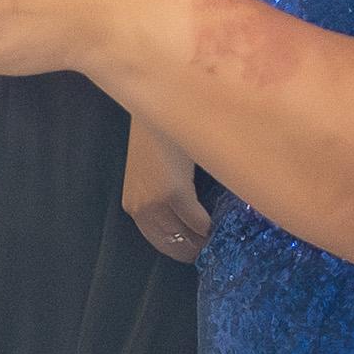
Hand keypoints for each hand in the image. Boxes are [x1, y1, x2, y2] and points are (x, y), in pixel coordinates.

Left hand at [124, 126, 209, 261]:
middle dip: (193, 250)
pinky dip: (208, 225)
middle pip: (172, 245)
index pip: (161, 241)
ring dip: (202, 241)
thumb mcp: (157, 170)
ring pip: (184, 237)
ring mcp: (156, 202)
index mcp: (135, 205)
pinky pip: (196, 221)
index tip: (201, 248)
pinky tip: (218, 223)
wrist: (157, 104)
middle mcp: (142, 208)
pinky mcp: (173, 192)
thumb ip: (169, 193)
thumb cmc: (160, 133)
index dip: (182, 248)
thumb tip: (193, 212)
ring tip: (219, 238)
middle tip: (214, 248)